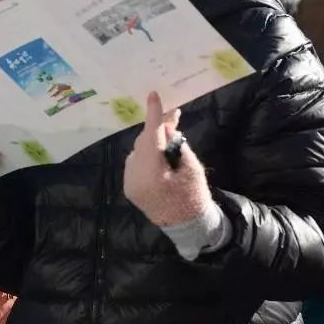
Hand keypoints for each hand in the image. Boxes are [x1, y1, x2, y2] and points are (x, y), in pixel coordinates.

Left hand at [123, 92, 211, 226]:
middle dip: (158, 129)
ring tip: (170, 137)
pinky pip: (137, 162)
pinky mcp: (129, 186)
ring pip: (139, 151)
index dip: (154, 115)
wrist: (186, 228)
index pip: (151, 136)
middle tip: (175, 116)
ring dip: (153, 142)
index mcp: (151, 172)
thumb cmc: (194, 197)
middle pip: (144, 142)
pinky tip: (161, 156)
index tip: (153, 95)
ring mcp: (129, 182)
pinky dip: (148, 156)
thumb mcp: (191, 168)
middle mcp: (134, 176)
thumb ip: (176, 145)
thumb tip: (166, 128)